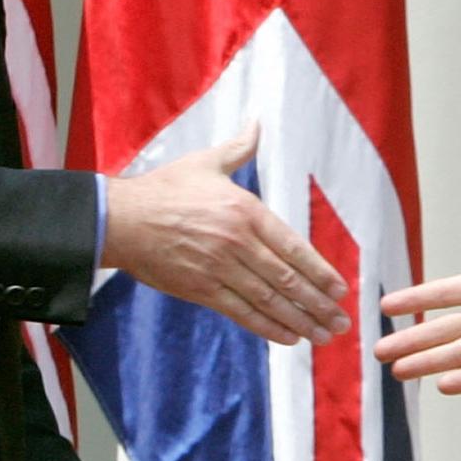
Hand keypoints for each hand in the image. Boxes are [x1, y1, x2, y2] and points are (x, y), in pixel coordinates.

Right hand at [102, 125, 349, 346]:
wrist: (119, 219)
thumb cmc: (164, 189)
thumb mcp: (205, 162)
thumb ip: (239, 148)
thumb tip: (257, 122)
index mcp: (245, 210)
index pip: (293, 247)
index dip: (320, 272)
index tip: (340, 290)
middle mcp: (237, 242)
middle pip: (287, 279)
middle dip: (318, 304)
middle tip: (341, 323)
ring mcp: (219, 268)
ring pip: (268, 300)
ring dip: (300, 320)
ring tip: (324, 336)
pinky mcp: (200, 289)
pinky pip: (241, 312)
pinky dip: (267, 327)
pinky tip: (289, 338)